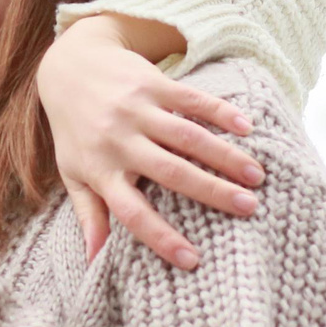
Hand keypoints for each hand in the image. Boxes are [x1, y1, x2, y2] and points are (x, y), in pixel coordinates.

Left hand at [38, 12, 261, 268]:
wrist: (68, 66)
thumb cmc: (75, 130)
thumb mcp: (73, 172)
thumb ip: (88, 213)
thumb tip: (92, 260)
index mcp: (100, 170)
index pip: (132, 212)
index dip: (160, 238)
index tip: (193, 260)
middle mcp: (118, 141)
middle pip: (171, 172)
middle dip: (212, 192)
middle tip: (250, 208)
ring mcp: (136, 110)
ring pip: (188, 136)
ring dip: (225, 156)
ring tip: (257, 176)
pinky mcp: (152, 84)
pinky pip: (191, 100)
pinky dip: (220, 113)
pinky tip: (247, 128)